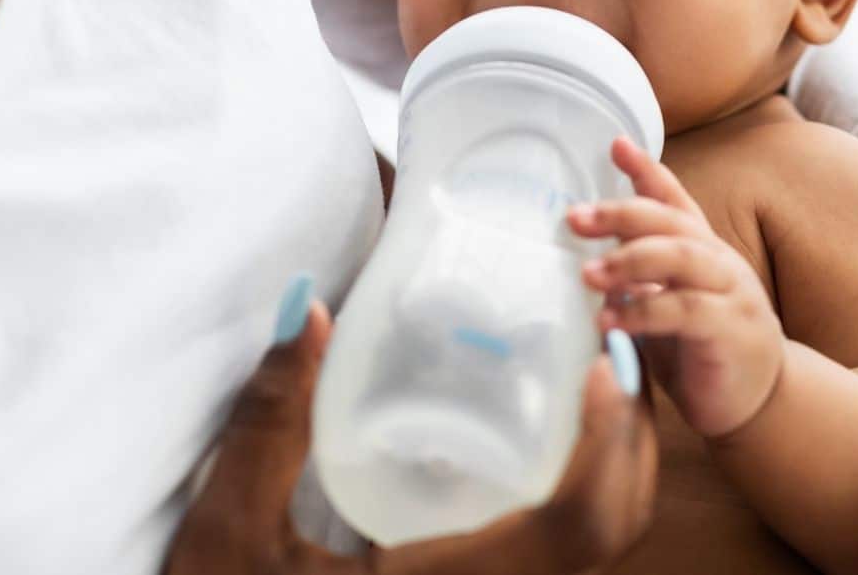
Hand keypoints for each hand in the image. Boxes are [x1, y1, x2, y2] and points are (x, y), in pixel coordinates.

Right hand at [166, 279, 658, 574]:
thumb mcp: (228, 530)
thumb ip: (269, 421)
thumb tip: (305, 307)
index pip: (570, 532)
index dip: (604, 445)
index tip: (600, 363)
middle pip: (611, 535)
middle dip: (630, 439)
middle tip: (610, 347)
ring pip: (600, 549)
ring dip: (617, 463)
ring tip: (594, 375)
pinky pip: (569, 557)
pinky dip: (588, 493)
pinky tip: (553, 433)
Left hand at [569, 136, 784, 439]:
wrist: (760, 403)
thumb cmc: (701, 348)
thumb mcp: (667, 303)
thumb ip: (641, 276)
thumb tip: (591, 254)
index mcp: (702, 249)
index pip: (674, 200)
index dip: (646, 170)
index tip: (615, 144)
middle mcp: (719, 261)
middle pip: (670, 222)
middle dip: (620, 214)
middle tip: (575, 219)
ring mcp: (731, 293)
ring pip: (679, 258)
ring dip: (628, 262)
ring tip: (588, 275)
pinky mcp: (730, 330)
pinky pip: (685, 310)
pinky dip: (644, 311)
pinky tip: (611, 320)